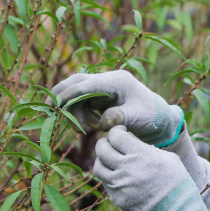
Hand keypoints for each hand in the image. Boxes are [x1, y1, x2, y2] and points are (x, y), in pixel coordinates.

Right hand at [51, 70, 182, 146]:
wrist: (158, 118)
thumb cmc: (151, 116)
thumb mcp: (137, 118)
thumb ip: (120, 117)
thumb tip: (103, 122)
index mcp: (117, 81)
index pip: (86, 84)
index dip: (69, 94)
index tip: (56, 106)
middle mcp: (108, 80)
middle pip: (76, 81)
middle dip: (62, 95)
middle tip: (50, 110)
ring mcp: (103, 87)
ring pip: (77, 95)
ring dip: (76, 112)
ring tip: (87, 130)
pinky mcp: (101, 97)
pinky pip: (82, 103)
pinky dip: (82, 115)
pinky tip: (94, 126)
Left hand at [94, 126, 209, 210]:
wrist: (176, 210)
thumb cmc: (176, 180)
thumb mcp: (167, 157)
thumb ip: (145, 148)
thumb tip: (129, 140)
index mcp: (140, 155)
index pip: (116, 136)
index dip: (116, 131)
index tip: (121, 132)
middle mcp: (126, 169)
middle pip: (102, 149)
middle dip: (104, 143)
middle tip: (110, 143)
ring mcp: (119, 185)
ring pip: (98, 167)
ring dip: (102, 160)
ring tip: (110, 160)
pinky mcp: (117, 198)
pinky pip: (106, 184)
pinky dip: (110, 177)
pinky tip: (120, 177)